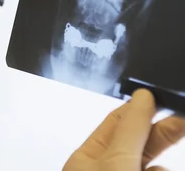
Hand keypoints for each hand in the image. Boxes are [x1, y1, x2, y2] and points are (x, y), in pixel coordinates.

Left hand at [63, 89, 184, 170]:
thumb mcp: (117, 161)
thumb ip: (131, 130)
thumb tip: (143, 97)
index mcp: (85, 159)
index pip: (115, 123)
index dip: (138, 109)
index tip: (160, 97)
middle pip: (137, 142)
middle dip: (161, 130)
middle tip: (181, 118)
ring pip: (152, 163)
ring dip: (161, 163)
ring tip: (168, 151)